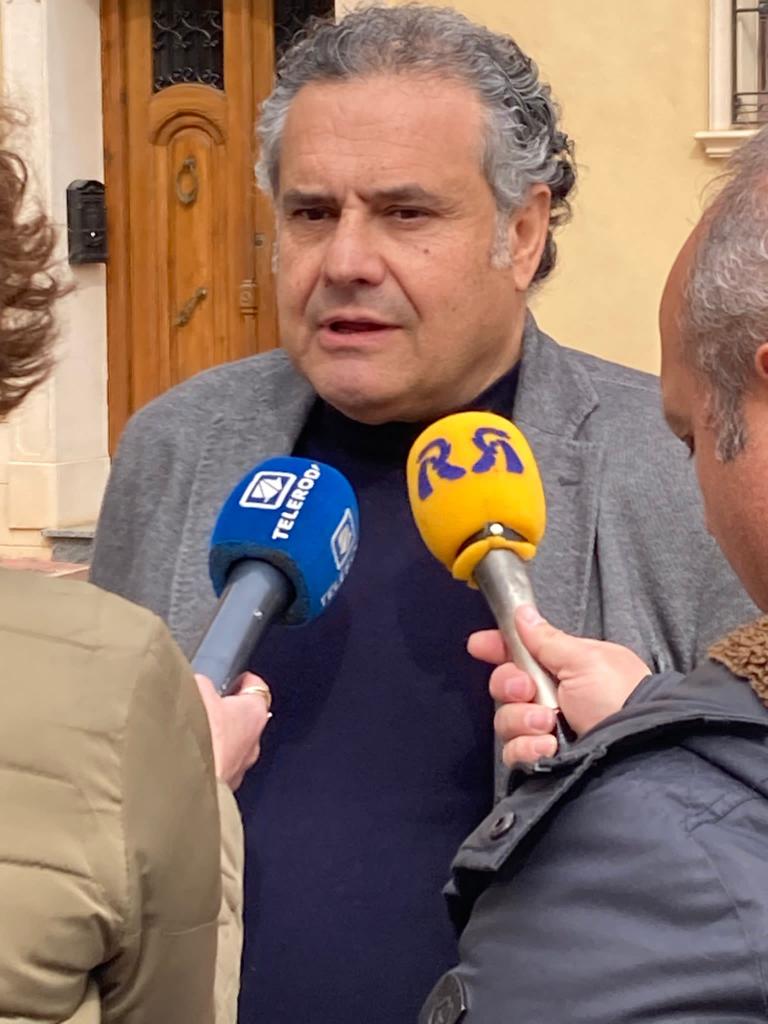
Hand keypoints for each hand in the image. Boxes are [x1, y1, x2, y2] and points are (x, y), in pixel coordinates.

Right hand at [195, 672, 271, 789]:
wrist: (182, 782)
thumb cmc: (198, 735)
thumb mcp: (196, 690)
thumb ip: (203, 684)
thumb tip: (199, 686)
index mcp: (254, 714)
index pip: (256, 688)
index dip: (243, 681)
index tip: (235, 678)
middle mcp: (254, 743)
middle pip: (244, 720)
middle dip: (226, 713)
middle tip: (205, 707)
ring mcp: (240, 770)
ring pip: (231, 747)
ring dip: (215, 741)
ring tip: (190, 735)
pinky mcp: (223, 790)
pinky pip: (216, 768)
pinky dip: (205, 762)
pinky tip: (184, 758)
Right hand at [469, 605, 649, 765]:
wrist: (638, 750)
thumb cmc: (619, 697)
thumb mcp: (586, 660)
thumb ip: (547, 639)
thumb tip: (523, 612)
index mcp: (563, 667)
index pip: (520, 652)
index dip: (497, 647)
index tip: (479, 645)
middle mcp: (551, 698)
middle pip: (504, 686)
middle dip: (510, 684)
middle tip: (528, 689)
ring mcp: (545, 731)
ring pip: (505, 720)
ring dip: (523, 719)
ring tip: (549, 725)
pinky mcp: (543, 760)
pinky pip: (514, 752)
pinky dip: (527, 748)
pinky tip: (548, 748)